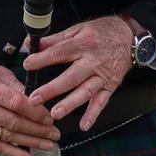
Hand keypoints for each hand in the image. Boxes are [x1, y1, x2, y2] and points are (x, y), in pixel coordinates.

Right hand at [0, 59, 59, 155]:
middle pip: (14, 122)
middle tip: (54, 133)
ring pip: (8, 135)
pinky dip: (13, 153)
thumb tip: (37, 101)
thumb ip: (16, 86)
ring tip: (48, 144)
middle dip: (38, 130)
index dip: (36, 112)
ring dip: (30, 142)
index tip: (50, 117)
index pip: (16, 103)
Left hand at [22, 16, 133, 131]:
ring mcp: (102, 76)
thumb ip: (54, 39)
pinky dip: (93, 114)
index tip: (27, 65)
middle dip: (52, 89)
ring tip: (55, 114)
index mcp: (83, 44)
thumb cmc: (101, 32)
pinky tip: (84, 125)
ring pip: (85, 92)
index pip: (59, 53)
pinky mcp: (110, 86)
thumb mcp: (77, 29)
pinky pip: (101, 102)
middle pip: (70, 77)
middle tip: (35, 99)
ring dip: (70, 104)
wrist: (129, 37)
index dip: (42, 59)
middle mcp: (93, 62)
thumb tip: (31, 44)